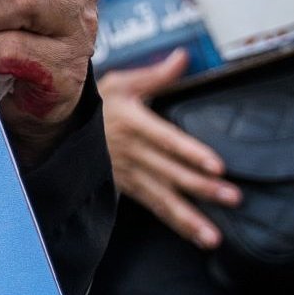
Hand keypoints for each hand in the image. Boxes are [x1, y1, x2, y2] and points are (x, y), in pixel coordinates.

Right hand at [101, 50, 236, 248]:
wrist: (60, 128)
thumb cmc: (96, 102)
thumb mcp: (121, 82)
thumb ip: (156, 74)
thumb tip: (184, 56)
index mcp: (133, 123)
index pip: (166, 139)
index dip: (190, 152)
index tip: (217, 165)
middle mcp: (131, 152)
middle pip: (170, 172)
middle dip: (202, 187)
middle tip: (233, 198)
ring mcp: (128, 174)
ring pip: (162, 198)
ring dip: (188, 218)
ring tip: (213, 237)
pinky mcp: (127, 188)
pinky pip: (154, 208)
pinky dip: (176, 224)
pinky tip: (198, 237)